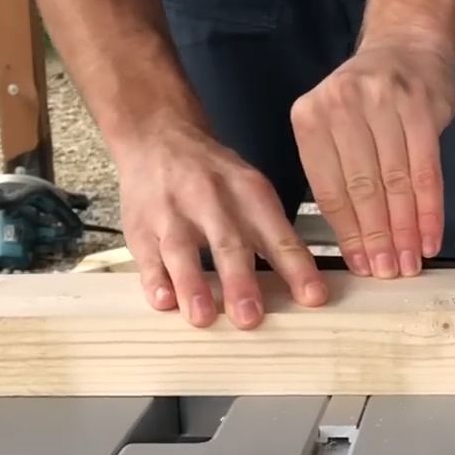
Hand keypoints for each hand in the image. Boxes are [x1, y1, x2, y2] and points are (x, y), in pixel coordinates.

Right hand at [116, 124, 327, 327]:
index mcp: (249, 194)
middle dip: (240, 283)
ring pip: (182, 250)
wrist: (158, 136)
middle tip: (250, 318)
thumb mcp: (252, 192)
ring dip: (193, 286)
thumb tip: (302, 288)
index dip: (297, 268)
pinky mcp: (142, 227)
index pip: (278, 236)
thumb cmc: (212, 176)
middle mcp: (211, 201)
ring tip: (203, 317)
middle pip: (228, 244)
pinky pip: (146, 255)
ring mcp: (172, 214)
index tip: (312, 297)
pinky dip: (154, 279)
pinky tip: (163, 301)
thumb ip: (275, 237)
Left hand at [290, 38, 454, 277]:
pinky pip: (426, 169)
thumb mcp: (334, 127)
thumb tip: (354, 243)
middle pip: (362, 187)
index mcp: (309, 117)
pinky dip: (430, 209)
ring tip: (409, 262)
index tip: (360, 265)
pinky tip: (430, 236)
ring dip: (405, 230)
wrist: (406, 47)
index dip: (347, 233)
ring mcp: (382, 102)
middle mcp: (341, 105)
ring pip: (395, 181)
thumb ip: (338, 173)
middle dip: (377, 237)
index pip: (328, 188)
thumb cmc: (367, 99)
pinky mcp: (420, 105)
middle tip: (387, 272)